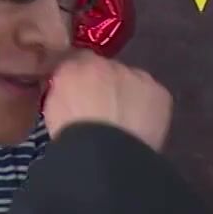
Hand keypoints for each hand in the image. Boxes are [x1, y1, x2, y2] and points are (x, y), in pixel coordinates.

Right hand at [42, 50, 172, 150]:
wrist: (105, 153)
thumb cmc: (72, 138)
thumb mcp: (54, 110)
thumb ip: (64, 91)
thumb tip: (72, 91)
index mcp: (72, 68)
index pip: (77, 60)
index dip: (82, 78)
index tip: (83, 93)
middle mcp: (105, 64)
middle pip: (109, 69)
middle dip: (108, 86)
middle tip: (106, 111)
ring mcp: (136, 76)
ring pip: (133, 81)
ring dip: (130, 94)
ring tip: (126, 121)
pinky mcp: (159, 91)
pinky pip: (153, 95)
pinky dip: (150, 107)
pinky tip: (143, 125)